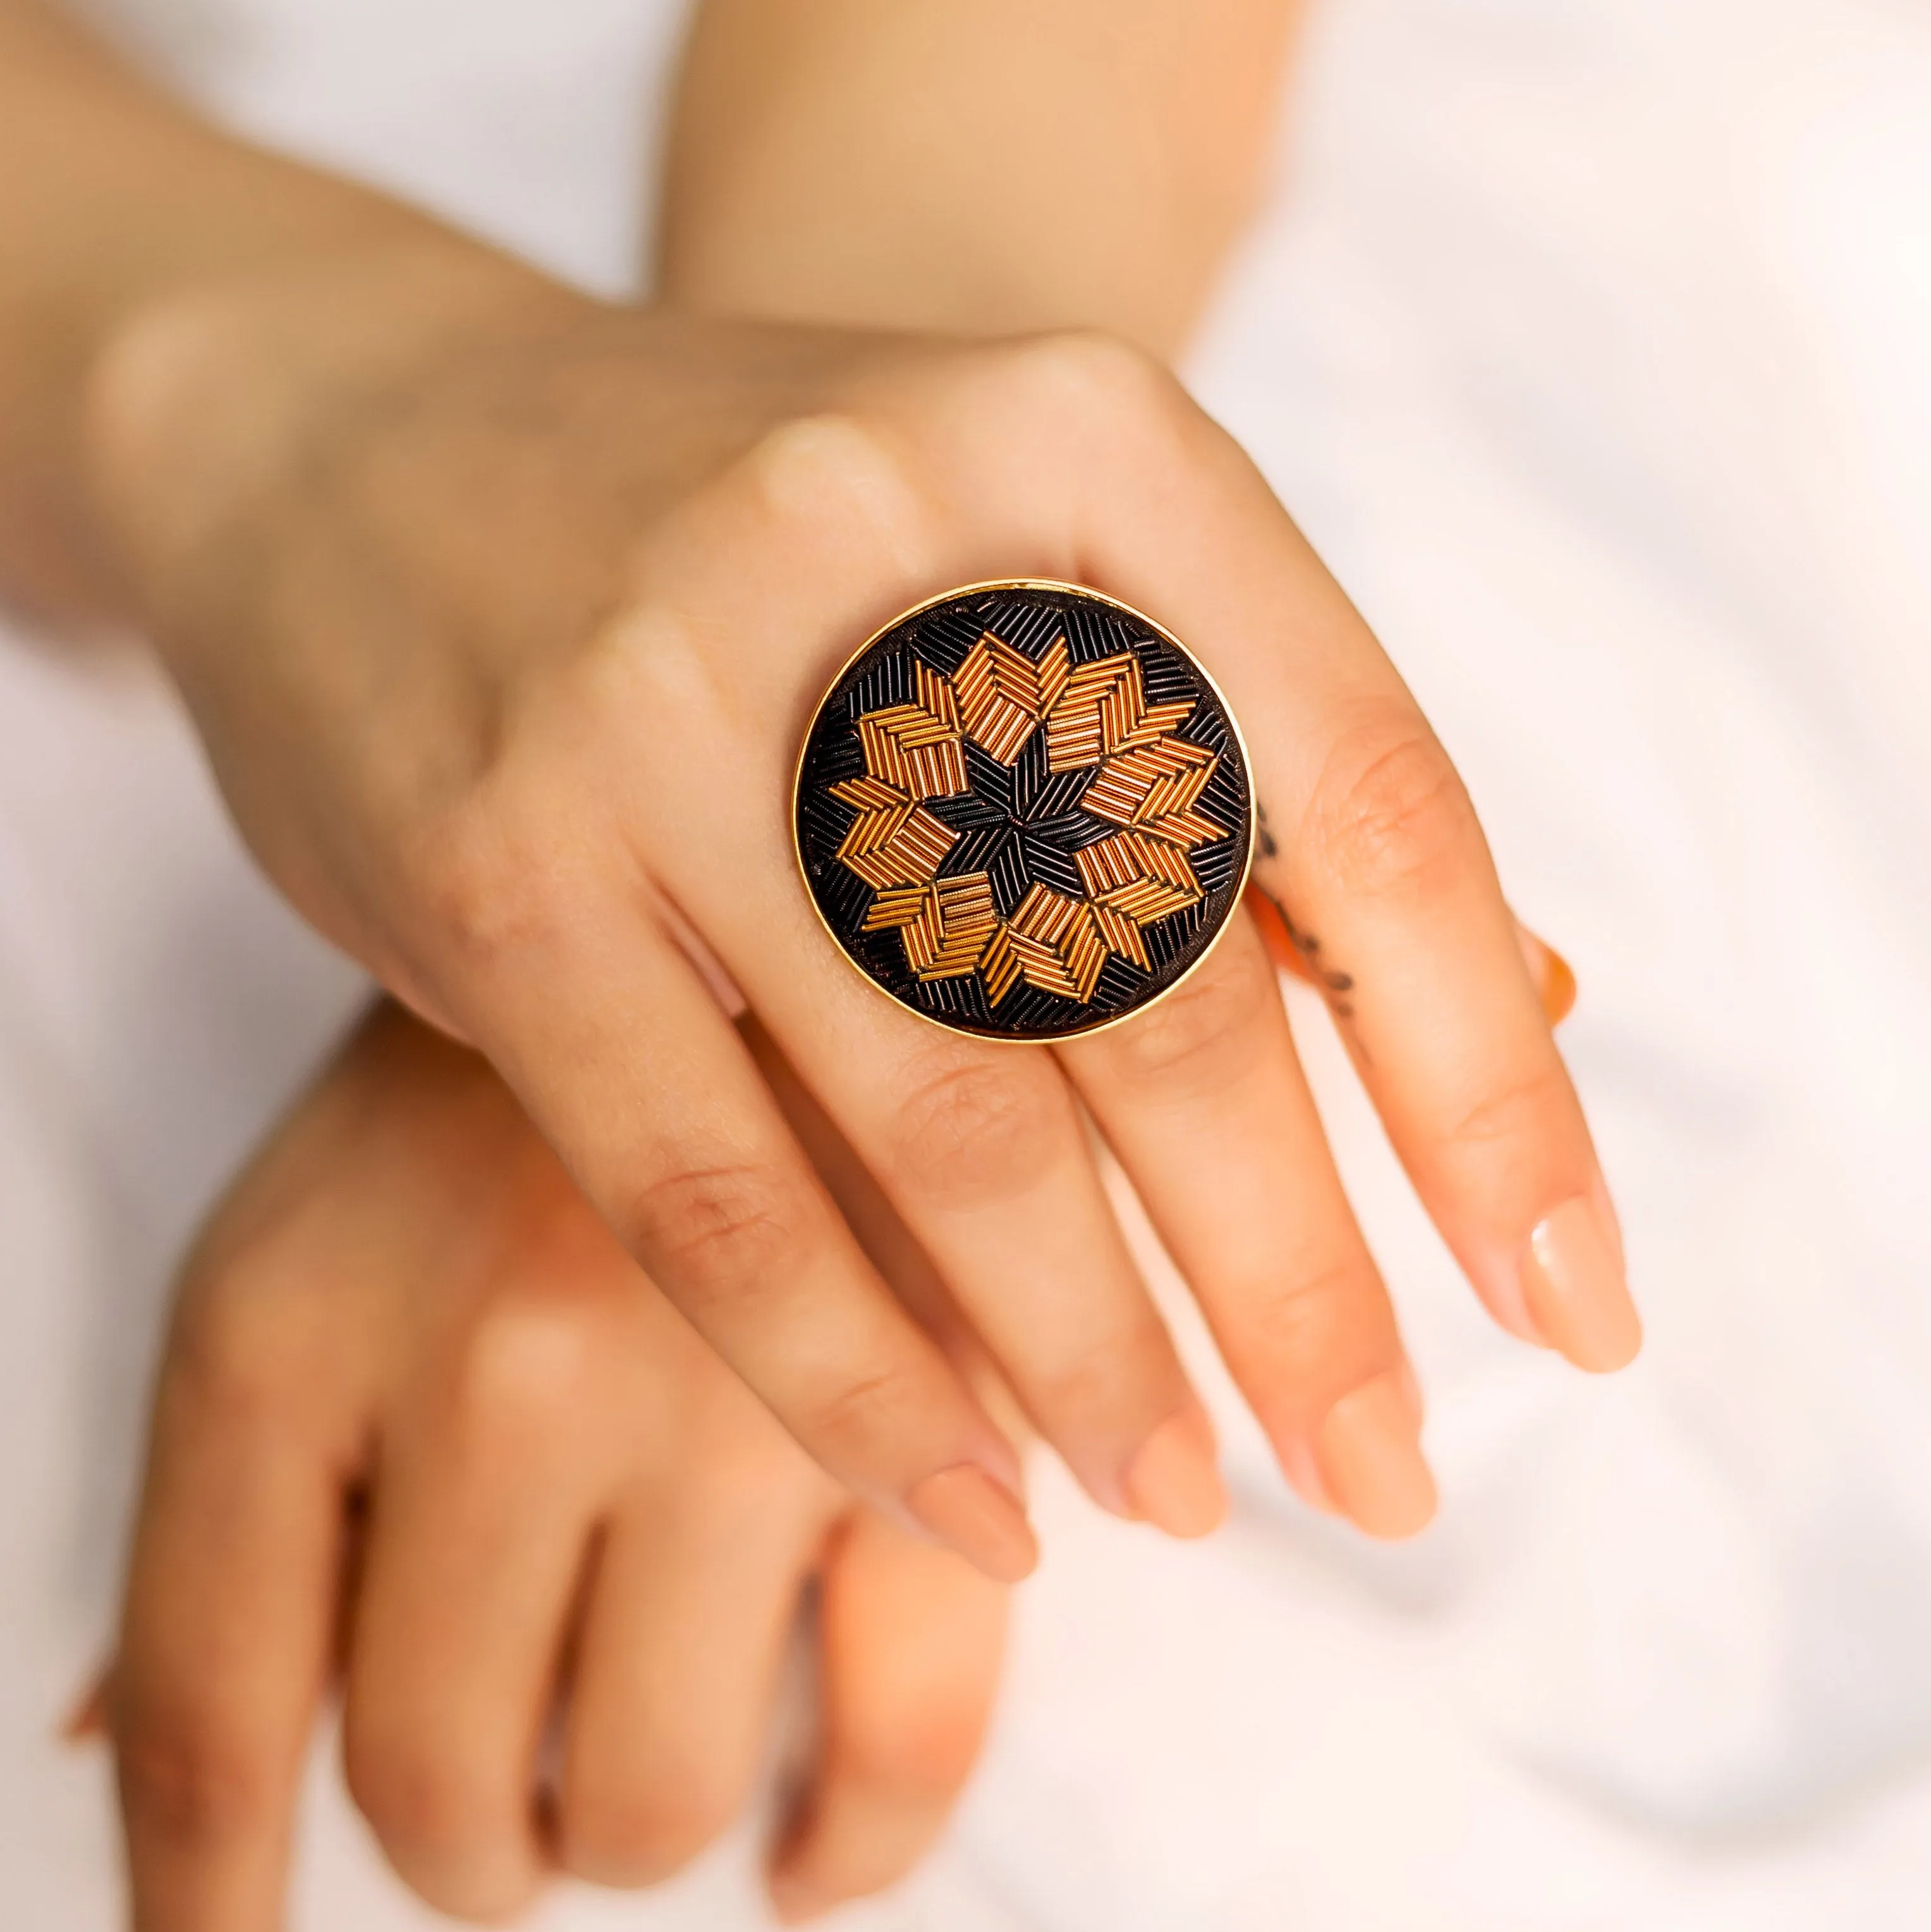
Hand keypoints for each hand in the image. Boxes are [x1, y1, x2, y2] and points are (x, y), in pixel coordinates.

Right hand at [84, 237, 1638, 1574]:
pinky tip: (968, 1495)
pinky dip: (855, 1377)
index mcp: (1085, 440)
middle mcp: (891, 539)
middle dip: (1304, 1281)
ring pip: (951, 1118)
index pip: (1367, 807)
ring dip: (1095, 1356)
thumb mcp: (1023, 557)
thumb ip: (1242, 768)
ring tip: (1187, 1501)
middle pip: (1171, 991)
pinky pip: (715, 1193)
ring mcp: (672, 700)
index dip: (1493, 1090)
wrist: (361, 430)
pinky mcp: (506, 859)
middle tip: (1389, 1478)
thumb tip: (1545, 1023)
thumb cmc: (765, 545)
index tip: (1569, 1313)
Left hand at [99, 1002, 1010, 1931]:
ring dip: (635, 1828)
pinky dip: (860, 1843)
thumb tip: (104, 1760)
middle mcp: (498, 1375)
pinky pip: (903, 1738)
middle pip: (441, 1783)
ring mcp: (727, 1397)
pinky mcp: (932, 1413)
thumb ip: (224, 1504)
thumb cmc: (502, 1083)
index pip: (212, 1721)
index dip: (206, 1929)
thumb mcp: (295, 1235)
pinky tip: (818, 1854)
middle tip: (507, 1794)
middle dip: (470, 1839)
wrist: (758, 856)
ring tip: (643, 1764)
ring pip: (656, 1794)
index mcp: (298, 1325)